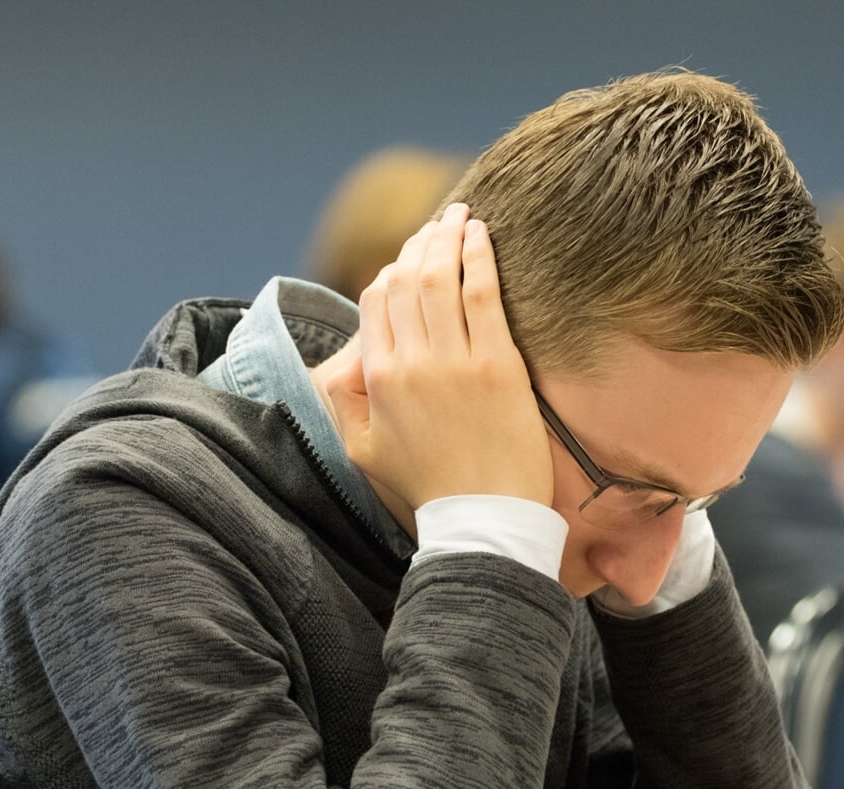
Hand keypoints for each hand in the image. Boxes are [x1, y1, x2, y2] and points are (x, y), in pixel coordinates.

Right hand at [323, 203, 552, 510]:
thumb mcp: (364, 449)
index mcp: (377, 379)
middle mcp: (410, 362)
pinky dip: (479, 256)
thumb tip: (347, 358)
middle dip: (421, 242)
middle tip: (439, 223)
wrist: (483, 519)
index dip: (391, 271)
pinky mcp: (496, 364)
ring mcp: (453, 361)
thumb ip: (347, 399)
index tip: (410, 259)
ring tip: (460, 214)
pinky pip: (482, 293)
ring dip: (448, 236)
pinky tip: (481, 234)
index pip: (376, 301)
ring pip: (440, 277)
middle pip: (406, 280)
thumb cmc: (428, 488)